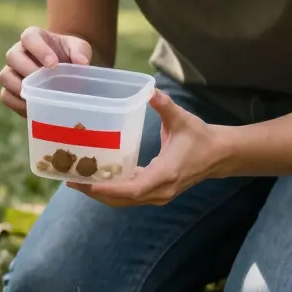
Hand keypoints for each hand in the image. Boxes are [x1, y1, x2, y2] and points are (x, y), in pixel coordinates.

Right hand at [0, 27, 92, 117]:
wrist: (64, 70)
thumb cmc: (69, 54)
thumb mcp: (78, 48)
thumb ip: (80, 51)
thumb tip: (81, 63)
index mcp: (33, 37)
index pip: (29, 37)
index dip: (39, 50)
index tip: (53, 64)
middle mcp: (18, 52)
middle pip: (12, 56)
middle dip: (28, 69)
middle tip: (45, 81)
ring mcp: (11, 71)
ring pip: (5, 76)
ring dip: (20, 87)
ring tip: (38, 95)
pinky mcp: (9, 89)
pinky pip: (6, 96)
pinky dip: (17, 103)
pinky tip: (33, 107)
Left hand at [69, 88, 226, 206]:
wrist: (219, 155)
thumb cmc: (199, 136)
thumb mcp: (182, 118)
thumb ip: (164, 105)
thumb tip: (150, 90)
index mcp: (165, 174)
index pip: (133, 190)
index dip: (110, 190)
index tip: (89, 185)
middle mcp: (160, 190)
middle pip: (123, 200)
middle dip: (96, 193)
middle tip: (71, 181)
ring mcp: (159, 195)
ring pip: (125, 202)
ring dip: (102, 195)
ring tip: (79, 181)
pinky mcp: (157, 193)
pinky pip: (131, 197)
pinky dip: (113, 191)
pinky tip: (98, 179)